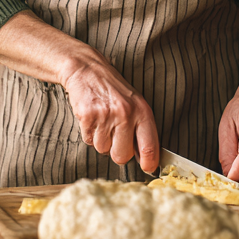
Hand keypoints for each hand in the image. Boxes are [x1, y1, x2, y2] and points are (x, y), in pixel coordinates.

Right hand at [0, 10, 159, 173]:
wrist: (88, 70)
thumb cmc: (113, 91)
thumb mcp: (134, 104)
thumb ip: (140, 128)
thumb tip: (145, 158)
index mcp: (142, 111)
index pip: (150, 144)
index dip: (149, 161)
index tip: (148, 168)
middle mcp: (126, 114)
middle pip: (122, 156)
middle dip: (117, 152)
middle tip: (115, 136)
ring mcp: (106, 116)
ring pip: (103, 150)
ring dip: (101, 140)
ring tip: (103, 121)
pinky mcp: (88, 117)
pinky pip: (89, 141)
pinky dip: (89, 134)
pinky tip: (92, 118)